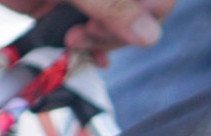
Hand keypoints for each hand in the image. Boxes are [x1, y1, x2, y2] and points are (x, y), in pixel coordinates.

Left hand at [0, 0, 172, 54]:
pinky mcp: (58, 6)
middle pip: (139, 13)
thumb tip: (150, 36)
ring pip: (114, 27)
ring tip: (79, 42)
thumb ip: (110, 3)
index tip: (133, 28)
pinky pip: (86, 33)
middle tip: (93, 36)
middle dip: (120, 30)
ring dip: (104, 42)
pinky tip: (85, 54)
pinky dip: (88, 47)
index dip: (151, 12)